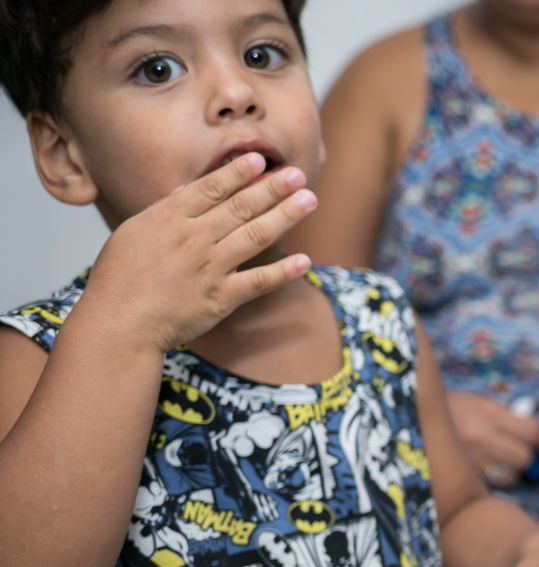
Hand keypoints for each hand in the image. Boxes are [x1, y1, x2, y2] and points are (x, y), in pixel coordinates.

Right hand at [80, 153, 316, 353]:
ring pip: (255, 235)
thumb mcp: (133, 233)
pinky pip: (259, 281)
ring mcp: (210, 268)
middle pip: (241, 206)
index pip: (211, 187)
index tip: (261, 159)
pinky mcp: (221, 298)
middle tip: (298, 175)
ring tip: (309, 201)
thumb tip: (185, 190)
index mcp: (169, 218)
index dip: (239, 172)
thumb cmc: (119, 279)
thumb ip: (164, 211)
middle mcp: (193, 238)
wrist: (118, 323)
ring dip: (286, 216)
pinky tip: (305, 261)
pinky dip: (283, 272)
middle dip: (273, 188)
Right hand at [447, 393, 538, 488]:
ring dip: (514, 471)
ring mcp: (468, 458)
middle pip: (524, 457)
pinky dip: (495, 479)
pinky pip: (491, 484)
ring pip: (510, 475)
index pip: (533, 432)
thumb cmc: (452, 410)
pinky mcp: (460, 475)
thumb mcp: (481, 404)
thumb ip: (510, 417)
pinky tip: (490, 470)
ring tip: (506, 462)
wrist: (410, 417)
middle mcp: (479, 436)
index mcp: (488, 413)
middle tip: (530, 455)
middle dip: (530, 457)